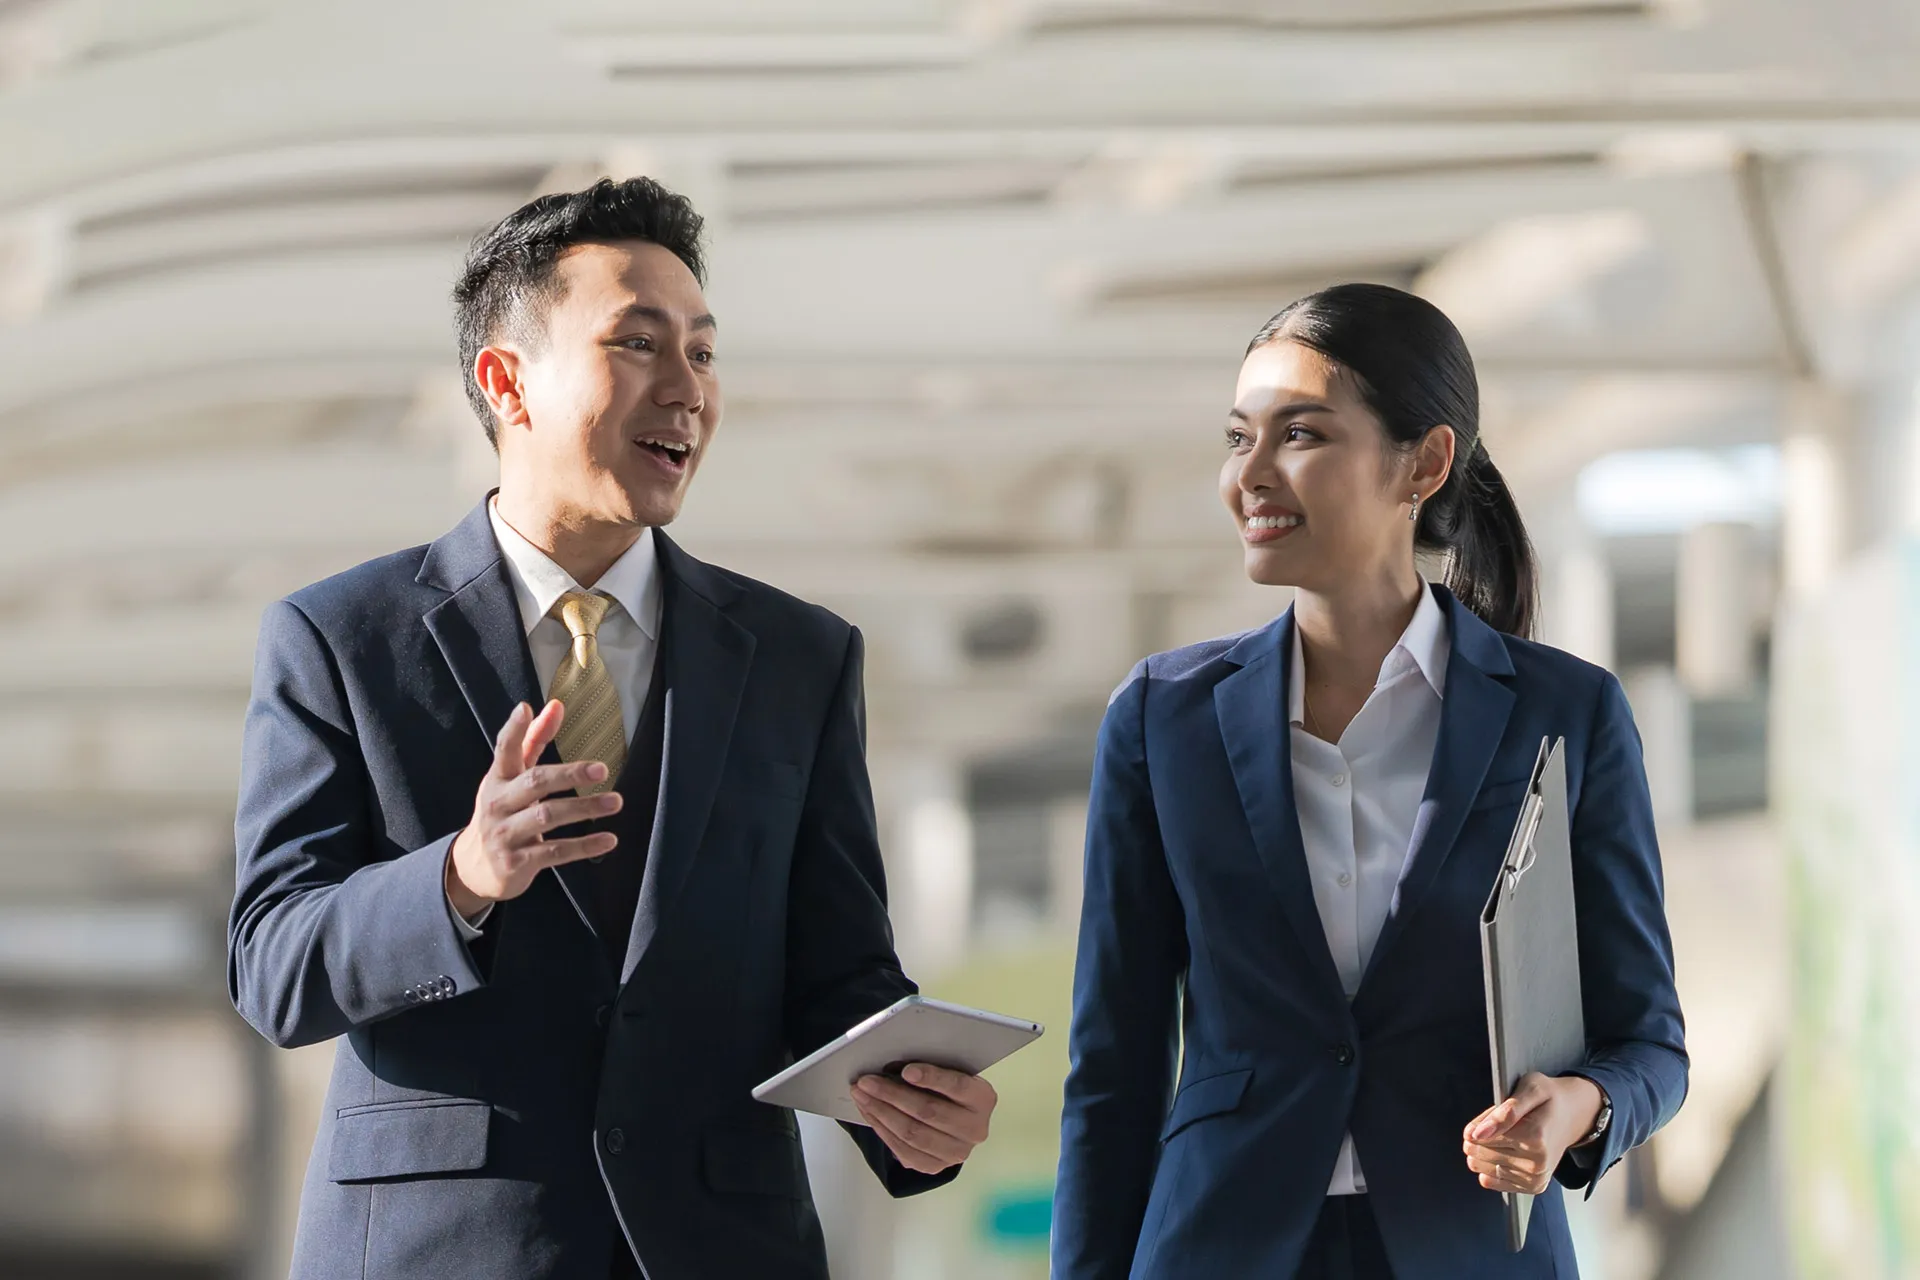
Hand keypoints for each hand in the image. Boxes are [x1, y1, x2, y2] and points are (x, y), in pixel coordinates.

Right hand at [445, 700, 622, 919]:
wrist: (475, 867)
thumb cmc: (503, 812)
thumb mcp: (512, 778)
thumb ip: (533, 741)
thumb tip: (556, 705)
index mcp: (498, 779)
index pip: (504, 750)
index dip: (513, 729)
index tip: (525, 708)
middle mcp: (498, 804)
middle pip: (535, 782)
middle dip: (569, 775)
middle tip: (602, 770)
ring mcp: (506, 834)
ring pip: (548, 816)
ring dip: (584, 809)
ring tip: (615, 802)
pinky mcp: (516, 862)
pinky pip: (555, 852)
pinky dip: (584, 846)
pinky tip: (609, 839)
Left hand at [850, 1063, 996, 1174]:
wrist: (958, 1122)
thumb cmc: (950, 1090)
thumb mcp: (952, 1072)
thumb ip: (932, 1069)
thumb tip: (892, 1066)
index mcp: (982, 1099)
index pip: (957, 1086)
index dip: (932, 1078)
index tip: (906, 1070)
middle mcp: (974, 1129)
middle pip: (928, 1112)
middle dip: (892, 1095)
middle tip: (866, 1081)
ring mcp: (956, 1152)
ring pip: (912, 1133)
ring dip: (881, 1112)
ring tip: (861, 1095)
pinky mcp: (935, 1167)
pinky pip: (903, 1150)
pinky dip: (882, 1129)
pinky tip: (869, 1113)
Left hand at [1462, 1073, 1602, 1195]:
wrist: (1572, 1115)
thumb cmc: (1549, 1099)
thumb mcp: (1530, 1088)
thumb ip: (1503, 1111)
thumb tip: (1477, 1133)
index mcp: (1535, 1137)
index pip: (1482, 1138)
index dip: (1479, 1124)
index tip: (1491, 1116)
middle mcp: (1537, 1163)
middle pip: (1479, 1153)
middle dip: (1480, 1136)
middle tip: (1501, 1125)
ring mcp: (1535, 1178)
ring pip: (1480, 1167)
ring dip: (1483, 1151)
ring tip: (1504, 1138)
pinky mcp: (1533, 1187)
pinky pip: (1489, 1181)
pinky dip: (1488, 1167)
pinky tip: (1503, 1154)